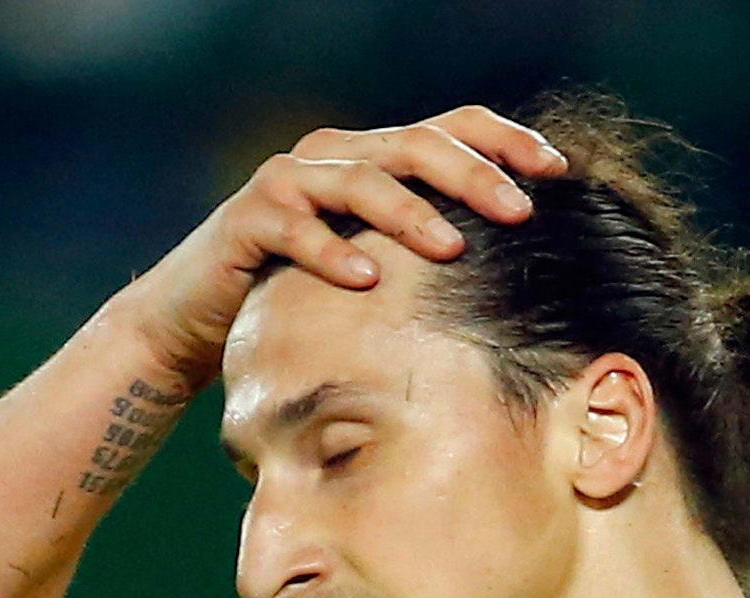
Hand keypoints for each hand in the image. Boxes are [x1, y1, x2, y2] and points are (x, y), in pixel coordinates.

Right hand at [116, 109, 566, 389]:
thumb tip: (516, 268)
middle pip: (416, 145)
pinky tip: (366, 280)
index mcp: (373, 155)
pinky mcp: (247, 220)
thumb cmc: (294, 296)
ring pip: (361, 180)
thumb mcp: (369, 264)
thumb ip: (421, 249)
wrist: (192, 319)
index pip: (452, 127)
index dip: (506, 141)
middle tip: (520, 211)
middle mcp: (334, 155)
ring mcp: (288, 183)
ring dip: (411, 214)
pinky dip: (332, 252)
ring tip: (452, 247)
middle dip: (474, 176)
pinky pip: (296, 229)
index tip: (557, 172)